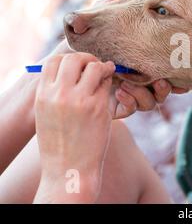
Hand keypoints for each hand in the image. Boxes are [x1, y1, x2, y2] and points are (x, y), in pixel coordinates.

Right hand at [34, 53, 115, 202]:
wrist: (69, 168)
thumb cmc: (58, 141)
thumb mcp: (47, 113)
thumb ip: (54, 91)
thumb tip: (70, 70)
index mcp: (43, 95)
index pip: (54, 61)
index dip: (68, 59)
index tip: (78, 65)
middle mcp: (59, 94)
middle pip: (74, 59)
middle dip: (87, 59)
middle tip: (95, 65)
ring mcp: (80, 100)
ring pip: (94, 67)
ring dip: (101, 68)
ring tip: (105, 74)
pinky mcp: (99, 107)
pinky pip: (107, 84)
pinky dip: (110, 83)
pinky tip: (112, 88)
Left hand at [52, 0, 188, 119]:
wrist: (57, 74)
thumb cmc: (74, 50)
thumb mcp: (92, 29)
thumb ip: (104, 13)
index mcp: (136, 62)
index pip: (161, 68)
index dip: (174, 72)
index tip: (181, 73)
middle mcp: (136, 80)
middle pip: (162, 88)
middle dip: (166, 87)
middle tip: (161, 81)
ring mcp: (128, 95)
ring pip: (151, 101)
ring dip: (145, 93)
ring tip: (127, 84)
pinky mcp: (119, 107)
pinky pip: (135, 108)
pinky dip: (131, 100)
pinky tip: (119, 91)